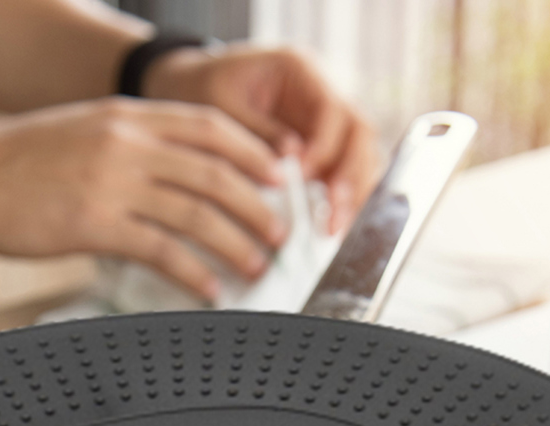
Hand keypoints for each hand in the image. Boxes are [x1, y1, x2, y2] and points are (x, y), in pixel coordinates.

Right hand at [0, 98, 288, 298]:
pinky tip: (209, 290)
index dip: (253, 152)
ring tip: (256, 266)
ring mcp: (112, 183)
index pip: (209, 127)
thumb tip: (161, 176)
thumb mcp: (77, 133)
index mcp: (126, 116)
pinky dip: (193, 273)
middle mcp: (127, 143)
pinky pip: (161, 250)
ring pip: (197, 212)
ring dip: (235, 242)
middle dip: (256, 205)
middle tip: (279, 233)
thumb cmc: (11, 162)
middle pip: (215, 172)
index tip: (278, 175)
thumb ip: (123, 147)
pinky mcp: (94, 224)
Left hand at [143, 44, 378, 233]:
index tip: (303, 177)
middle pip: (359, 134)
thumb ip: (256, 133)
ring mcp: (322, 123)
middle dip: (351, 178)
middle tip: (333, 218)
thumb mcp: (219, 106)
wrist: (190, 87)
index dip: (324, 147)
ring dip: (352, 195)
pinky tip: (327, 228)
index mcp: (300, 70)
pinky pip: (339, 174)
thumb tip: (293, 162)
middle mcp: (320, 95)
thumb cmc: (202, 91)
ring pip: (359, 156)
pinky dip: (338, 201)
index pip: (332, 111)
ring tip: (334, 230)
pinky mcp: (316, 149)